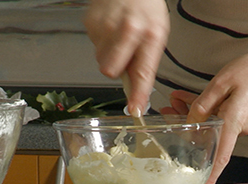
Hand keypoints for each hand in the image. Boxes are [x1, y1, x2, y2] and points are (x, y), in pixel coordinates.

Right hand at [84, 0, 168, 115]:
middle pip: (110, 71)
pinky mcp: (91, 23)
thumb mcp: (157, 33)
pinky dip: (102, 42)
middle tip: (123, 57)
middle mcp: (128, 30)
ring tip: (119, 36)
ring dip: (109, 54)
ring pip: (100, 60)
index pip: (143, 72)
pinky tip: (111, 28)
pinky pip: (94, 46)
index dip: (138, 94)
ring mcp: (105, 26)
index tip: (135, 109)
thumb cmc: (146, 8)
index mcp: (150, 34)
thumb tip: (135, 91)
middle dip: (114, 70)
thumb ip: (145, 62)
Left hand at [163, 43, 247, 183]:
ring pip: (212, 124)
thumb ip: (203, 104)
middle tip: (167, 110)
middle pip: (208, 136)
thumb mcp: (222, 82)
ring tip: (176, 98)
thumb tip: (191, 121)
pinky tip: (191, 97)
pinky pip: (221, 118)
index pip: (220, 157)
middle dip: (186, 126)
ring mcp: (245, 124)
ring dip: (194, 113)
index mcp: (234, 122)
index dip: (210, 176)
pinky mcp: (246, 117)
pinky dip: (207, 109)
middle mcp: (240, 129)